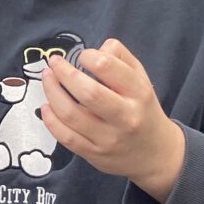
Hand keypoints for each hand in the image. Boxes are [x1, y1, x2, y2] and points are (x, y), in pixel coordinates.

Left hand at [41, 38, 185, 202]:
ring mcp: (109, 139)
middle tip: (53, 62)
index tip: (82, 56)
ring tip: (47, 78)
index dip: (88, 56)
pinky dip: (50, 120)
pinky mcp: (95, 155)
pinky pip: (66, 137)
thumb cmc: (143, 109)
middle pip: (88, 93)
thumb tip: (96, 49)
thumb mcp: (142, 79)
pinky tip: (46, 107)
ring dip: (52, 93)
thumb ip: (121, 58)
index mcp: (139, 93)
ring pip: (71, 115)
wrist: (157, 154)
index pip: (108, 68)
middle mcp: (125, 117)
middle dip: (64, 73)